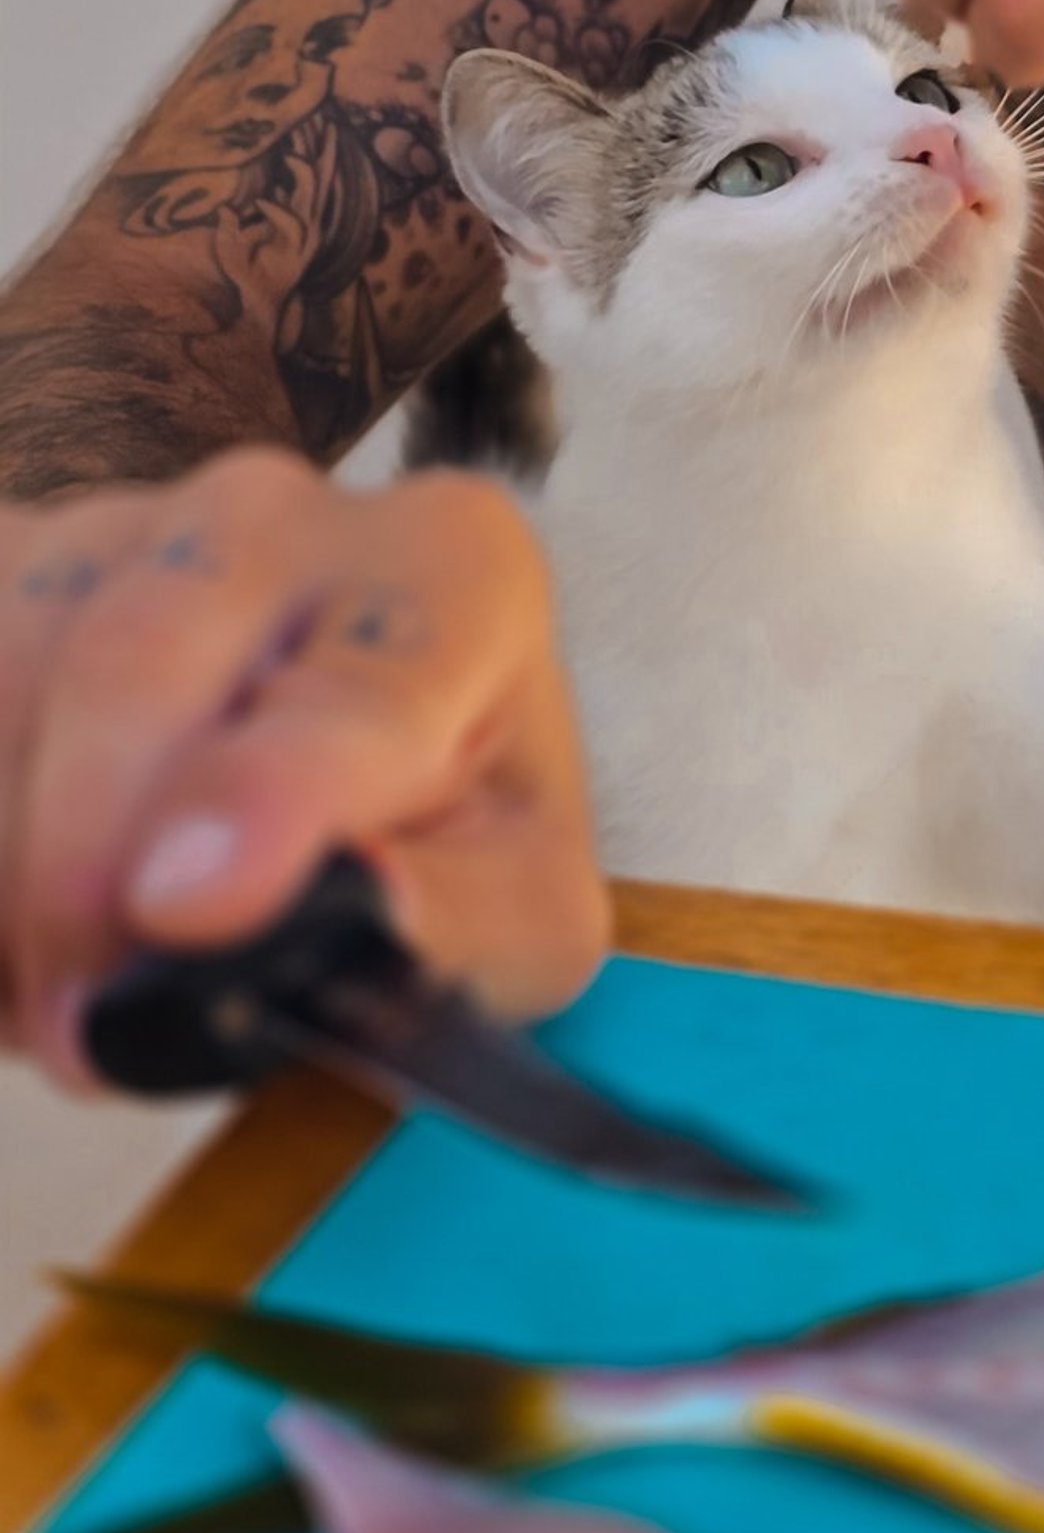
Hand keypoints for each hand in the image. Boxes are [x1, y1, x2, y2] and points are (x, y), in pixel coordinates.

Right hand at [0, 449, 608, 1086]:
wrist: (302, 772)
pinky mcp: (7, 563)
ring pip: (12, 673)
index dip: (270, 791)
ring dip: (14, 866)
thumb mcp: (504, 905)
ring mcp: (121, 521)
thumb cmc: (431, 830)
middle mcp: (282, 514)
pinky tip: (22, 920)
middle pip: (138, 658)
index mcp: (453, 572)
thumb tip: (367, 912)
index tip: (187, 908)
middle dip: (86, 864)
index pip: (367, 676)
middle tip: (89, 1018)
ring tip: (64, 979)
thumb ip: (454, 919)